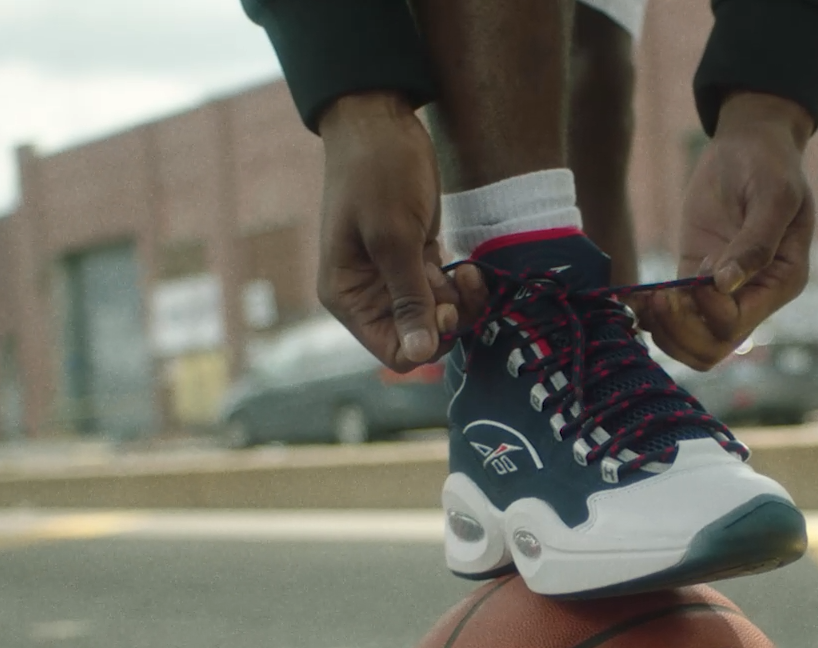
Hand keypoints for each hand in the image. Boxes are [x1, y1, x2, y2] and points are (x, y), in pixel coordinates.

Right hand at [317, 92, 461, 369]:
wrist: (381, 121)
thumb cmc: (378, 174)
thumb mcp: (394, 239)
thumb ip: (408, 299)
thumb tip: (419, 355)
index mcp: (348, 297)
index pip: (393, 351)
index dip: (426, 341)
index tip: (444, 309)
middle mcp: (369, 295)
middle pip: (419, 338)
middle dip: (447, 319)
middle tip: (459, 286)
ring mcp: (394, 278)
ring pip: (437, 317)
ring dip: (461, 303)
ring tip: (468, 271)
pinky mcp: (417, 260)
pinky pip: (444, 293)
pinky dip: (461, 287)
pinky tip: (468, 266)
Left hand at [636, 92, 814, 370]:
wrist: (752, 143)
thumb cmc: (770, 164)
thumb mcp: (773, 195)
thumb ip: (755, 242)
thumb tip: (726, 285)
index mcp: (781, 281)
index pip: (739, 323)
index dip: (711, 307)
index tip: (699, 270)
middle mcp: (755, 296)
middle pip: (714, 346)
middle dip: (681, 330)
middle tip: (662, 296)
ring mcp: (723, 290)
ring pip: (691, 342)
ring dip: (664, 330)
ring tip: (647, 298)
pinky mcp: (696, 275)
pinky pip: (674, 314)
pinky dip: (651, 313)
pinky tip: (635, 296)